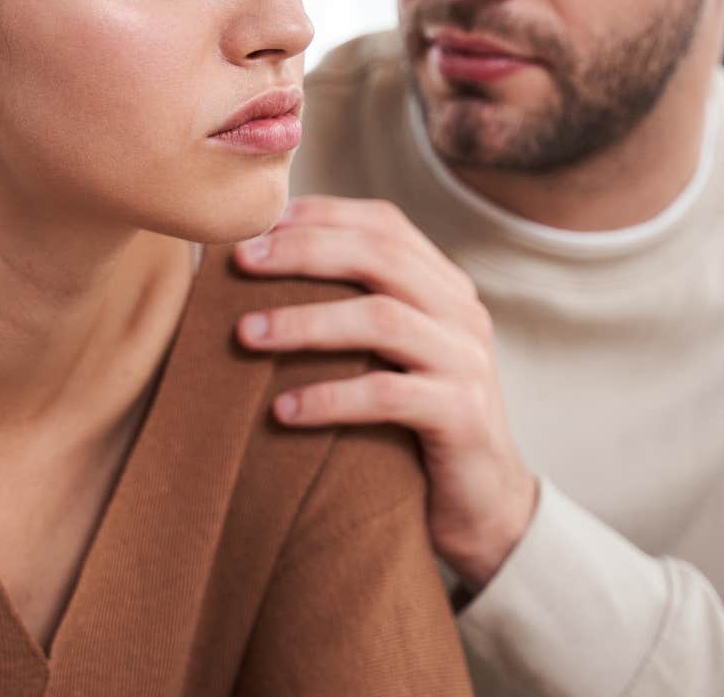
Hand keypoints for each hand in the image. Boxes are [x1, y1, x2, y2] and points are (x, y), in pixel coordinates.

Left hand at [232, 195, 537, 589]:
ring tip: (246, 334)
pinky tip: (283, 411)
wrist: (483, 508)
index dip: (320, 215)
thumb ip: (349, 313)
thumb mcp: (387, 359)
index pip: (384, 224)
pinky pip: (388, 395)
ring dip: (306, 321)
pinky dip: (330, 398)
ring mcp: (466, 361)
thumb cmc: (413, 428)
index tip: (257, 224)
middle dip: (304, 251)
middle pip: (381, 255)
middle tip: (240, 261)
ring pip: (382, 318)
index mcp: (443, 287)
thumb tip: (253, 275)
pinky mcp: (463, 415)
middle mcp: (462, 312)